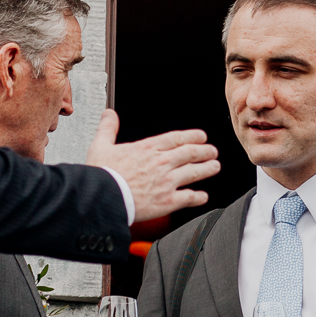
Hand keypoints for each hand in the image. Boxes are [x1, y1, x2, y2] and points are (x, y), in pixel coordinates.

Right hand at [87, 110, 219, 221]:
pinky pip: (189, 197)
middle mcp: (161, 162)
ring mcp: (167, 181)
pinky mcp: (168, 201)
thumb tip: (109, 115)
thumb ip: (108, 129)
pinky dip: (198, 197)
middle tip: (212, 151)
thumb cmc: (102, 174)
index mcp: (148, 148)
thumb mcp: (101, 145)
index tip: (201, 136)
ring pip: (194, 172)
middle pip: (191, 153)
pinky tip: (202, 196)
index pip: (177, 138)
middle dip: (205, 151)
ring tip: (214, 167)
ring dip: (207, 169)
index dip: (192, 136)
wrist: (104, 198)